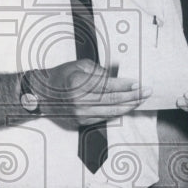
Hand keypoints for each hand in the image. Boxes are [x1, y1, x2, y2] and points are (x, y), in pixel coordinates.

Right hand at [32, 59, 148, 125]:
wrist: (40, 94)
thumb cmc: (59, 77)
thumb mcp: (79, 66)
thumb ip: (99, 72)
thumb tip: (117, 78)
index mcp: (78, 84)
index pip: (108, 86)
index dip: (125, 86)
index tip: (138, 83)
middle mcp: (79, 101)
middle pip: (112, 100)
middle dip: (132, 97)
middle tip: (146, 92)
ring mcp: (79, 113)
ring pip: (111, 112)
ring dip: (128, 106)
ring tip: (140, 100)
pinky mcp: (80, 122)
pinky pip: (103, 117)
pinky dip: (117, 113)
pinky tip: (126, 108)